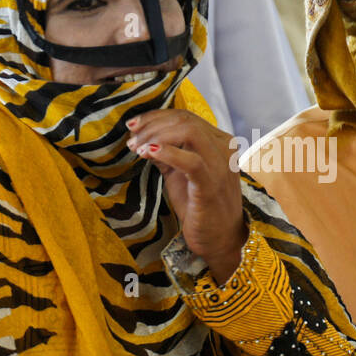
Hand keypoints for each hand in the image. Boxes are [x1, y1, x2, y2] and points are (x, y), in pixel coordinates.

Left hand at [126, 109, 246, 282]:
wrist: (218, 239)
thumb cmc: (200, 207)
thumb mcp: (179, 174)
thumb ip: (166, 154)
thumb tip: (142, 138)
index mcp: (218, 142)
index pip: (186, 117)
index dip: (156, 116)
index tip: (133, 126)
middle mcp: (224, 149)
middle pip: (185, 120)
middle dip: (152, 125)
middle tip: (131, 139)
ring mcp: (220, 166)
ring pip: (189, 132)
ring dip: (156, 136)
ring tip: (137, 148)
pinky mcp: (212, 185)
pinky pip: (191, 161)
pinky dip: (167, 152)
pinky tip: (148, 153)